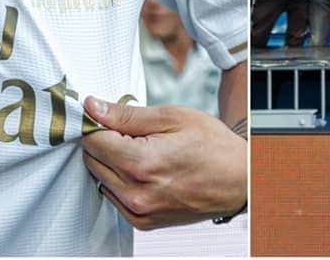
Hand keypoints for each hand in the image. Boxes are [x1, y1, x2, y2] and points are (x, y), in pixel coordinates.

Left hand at [81, 98, 245, 228]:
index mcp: (141, 163)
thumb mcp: (170, 116)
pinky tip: (142, 168)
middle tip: (129, 130)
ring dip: (111, 160)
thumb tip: (93, 108)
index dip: (96, 122)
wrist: (238, 178)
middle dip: (104, 140)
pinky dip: (119, 180)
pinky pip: (113, 196)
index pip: (92, 140)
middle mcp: (136, 193)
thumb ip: (126, 114)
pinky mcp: (143, 222)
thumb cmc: (212, 146)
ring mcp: (139, 211)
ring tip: (140, 148)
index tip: (104, 115)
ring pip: (100, 178)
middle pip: (92, 159)